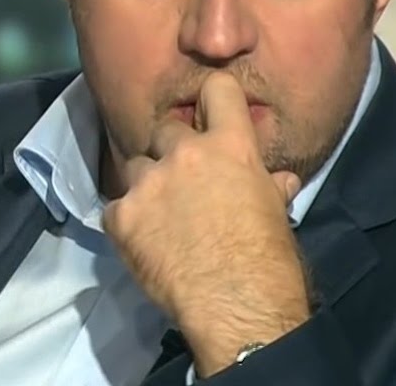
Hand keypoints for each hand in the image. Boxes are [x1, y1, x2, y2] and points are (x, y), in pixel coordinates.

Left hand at [102, 72, 310, 375]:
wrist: (236, 306)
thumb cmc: (268, 260)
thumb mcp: (276, 213)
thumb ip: (269, 186)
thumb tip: (280, 180)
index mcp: (229, 147)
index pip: (216, 89)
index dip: (210, 98)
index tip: (207, 112)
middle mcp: (184, 153)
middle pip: (165, 128)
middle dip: (171, 148)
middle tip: (180, 178)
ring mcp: (148, 183)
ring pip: (134, 165)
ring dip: (145, 183)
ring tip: (157, 213)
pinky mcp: (120, 215)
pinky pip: (115, 207)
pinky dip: (126, 221)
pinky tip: (142, 242)